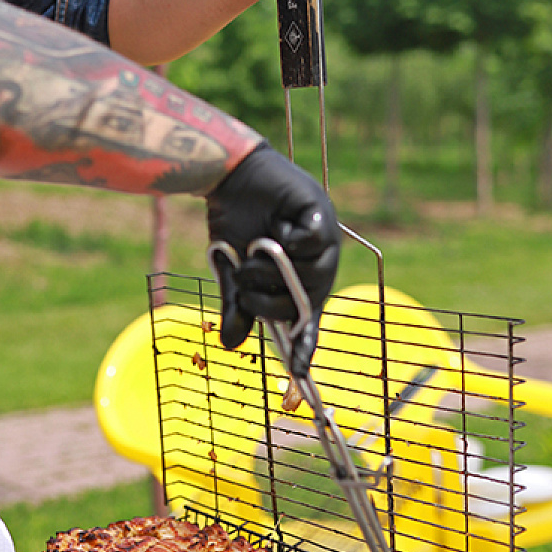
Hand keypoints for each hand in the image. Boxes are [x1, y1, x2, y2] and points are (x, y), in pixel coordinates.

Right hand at [206, 142, 340, 370]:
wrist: (228, 178)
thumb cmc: (234, 222)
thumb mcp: (233, 272)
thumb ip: (237, 305)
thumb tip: (230, 345)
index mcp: (301, 277)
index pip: (308, 317)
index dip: (305, 344)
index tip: (301, 373)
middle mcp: (317, 261)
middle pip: (307, 300)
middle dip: (270, 299)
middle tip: (245, 286)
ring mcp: (323, 237)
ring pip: (311, 274)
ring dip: (273, 270)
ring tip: (253, 253)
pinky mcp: (320, 212)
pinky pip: (313, 242)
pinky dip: (289, 240)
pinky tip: (277, 226)